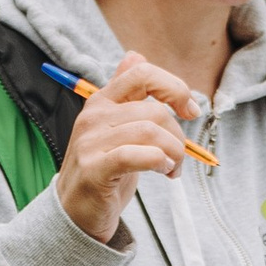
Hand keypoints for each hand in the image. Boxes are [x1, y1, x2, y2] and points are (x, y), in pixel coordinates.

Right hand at [56, 52, 213, 242]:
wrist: (76, 210)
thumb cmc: (105, 168)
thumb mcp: (117, 126)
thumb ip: (127, 93)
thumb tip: (135, 55)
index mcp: (102, 100)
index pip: (142, 73)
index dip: (174, 88)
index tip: (190, 111)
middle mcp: (94, 116)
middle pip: (154, 110)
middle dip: (178, 136)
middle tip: (177, 158)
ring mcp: (91, 141)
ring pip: (150, 132)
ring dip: (173, 153)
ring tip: (171, 168)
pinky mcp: (94, 168)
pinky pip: (135, 155)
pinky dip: (158, 161)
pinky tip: (162, 170)